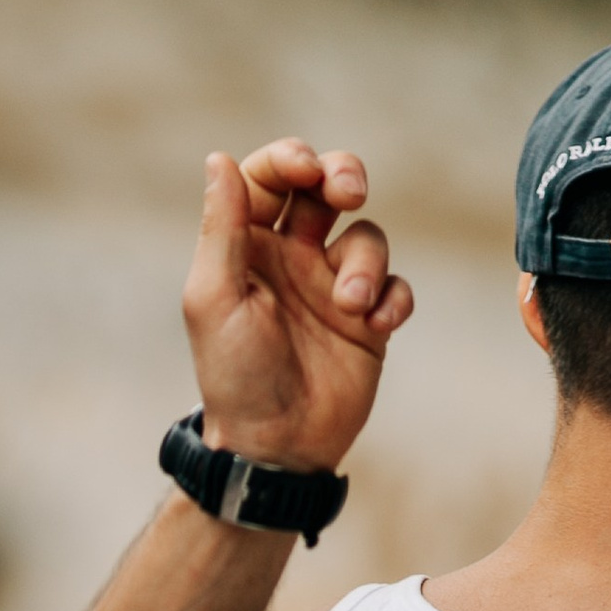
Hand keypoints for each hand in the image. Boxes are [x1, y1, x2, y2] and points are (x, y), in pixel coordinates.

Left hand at [184, 138, 413, 472]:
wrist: (275, 451)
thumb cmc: (235, 377)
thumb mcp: (214, 300)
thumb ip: (222, 230)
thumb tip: (218, 158)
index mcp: (249, 246)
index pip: (270, 177)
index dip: (290, 158)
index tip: (306, 169)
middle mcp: (293, 257)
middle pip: (327, 185)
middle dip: (344, 173)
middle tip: (349, 192)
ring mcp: (332, 286)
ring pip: (367, 235)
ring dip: (366, 261)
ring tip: (350, 304)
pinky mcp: (368, 320)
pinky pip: (396, 286)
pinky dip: (393, 297)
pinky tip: (375, 324)